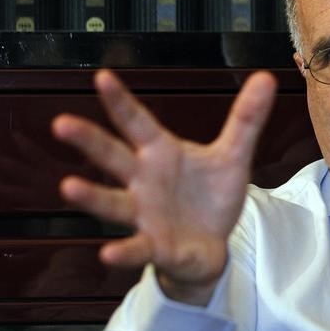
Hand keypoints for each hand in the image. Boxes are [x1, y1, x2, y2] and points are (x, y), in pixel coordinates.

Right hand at [52, 69, 276, 304]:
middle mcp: (143, 181)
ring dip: (92, 196)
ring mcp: (144, 214)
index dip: (121, 101)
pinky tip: (107, 253)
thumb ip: (246, 119)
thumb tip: (267, 77)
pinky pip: (135, 248)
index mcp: (160, 153)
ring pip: (113, 202)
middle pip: (113, 157)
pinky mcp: (153, 246)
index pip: (137, 122)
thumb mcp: (233, 155)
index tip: (102, 76)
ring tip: (68, 187)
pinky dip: (122, 252)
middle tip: (62, 123)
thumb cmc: (211, 196)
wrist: (211, 245)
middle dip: (89, 141)